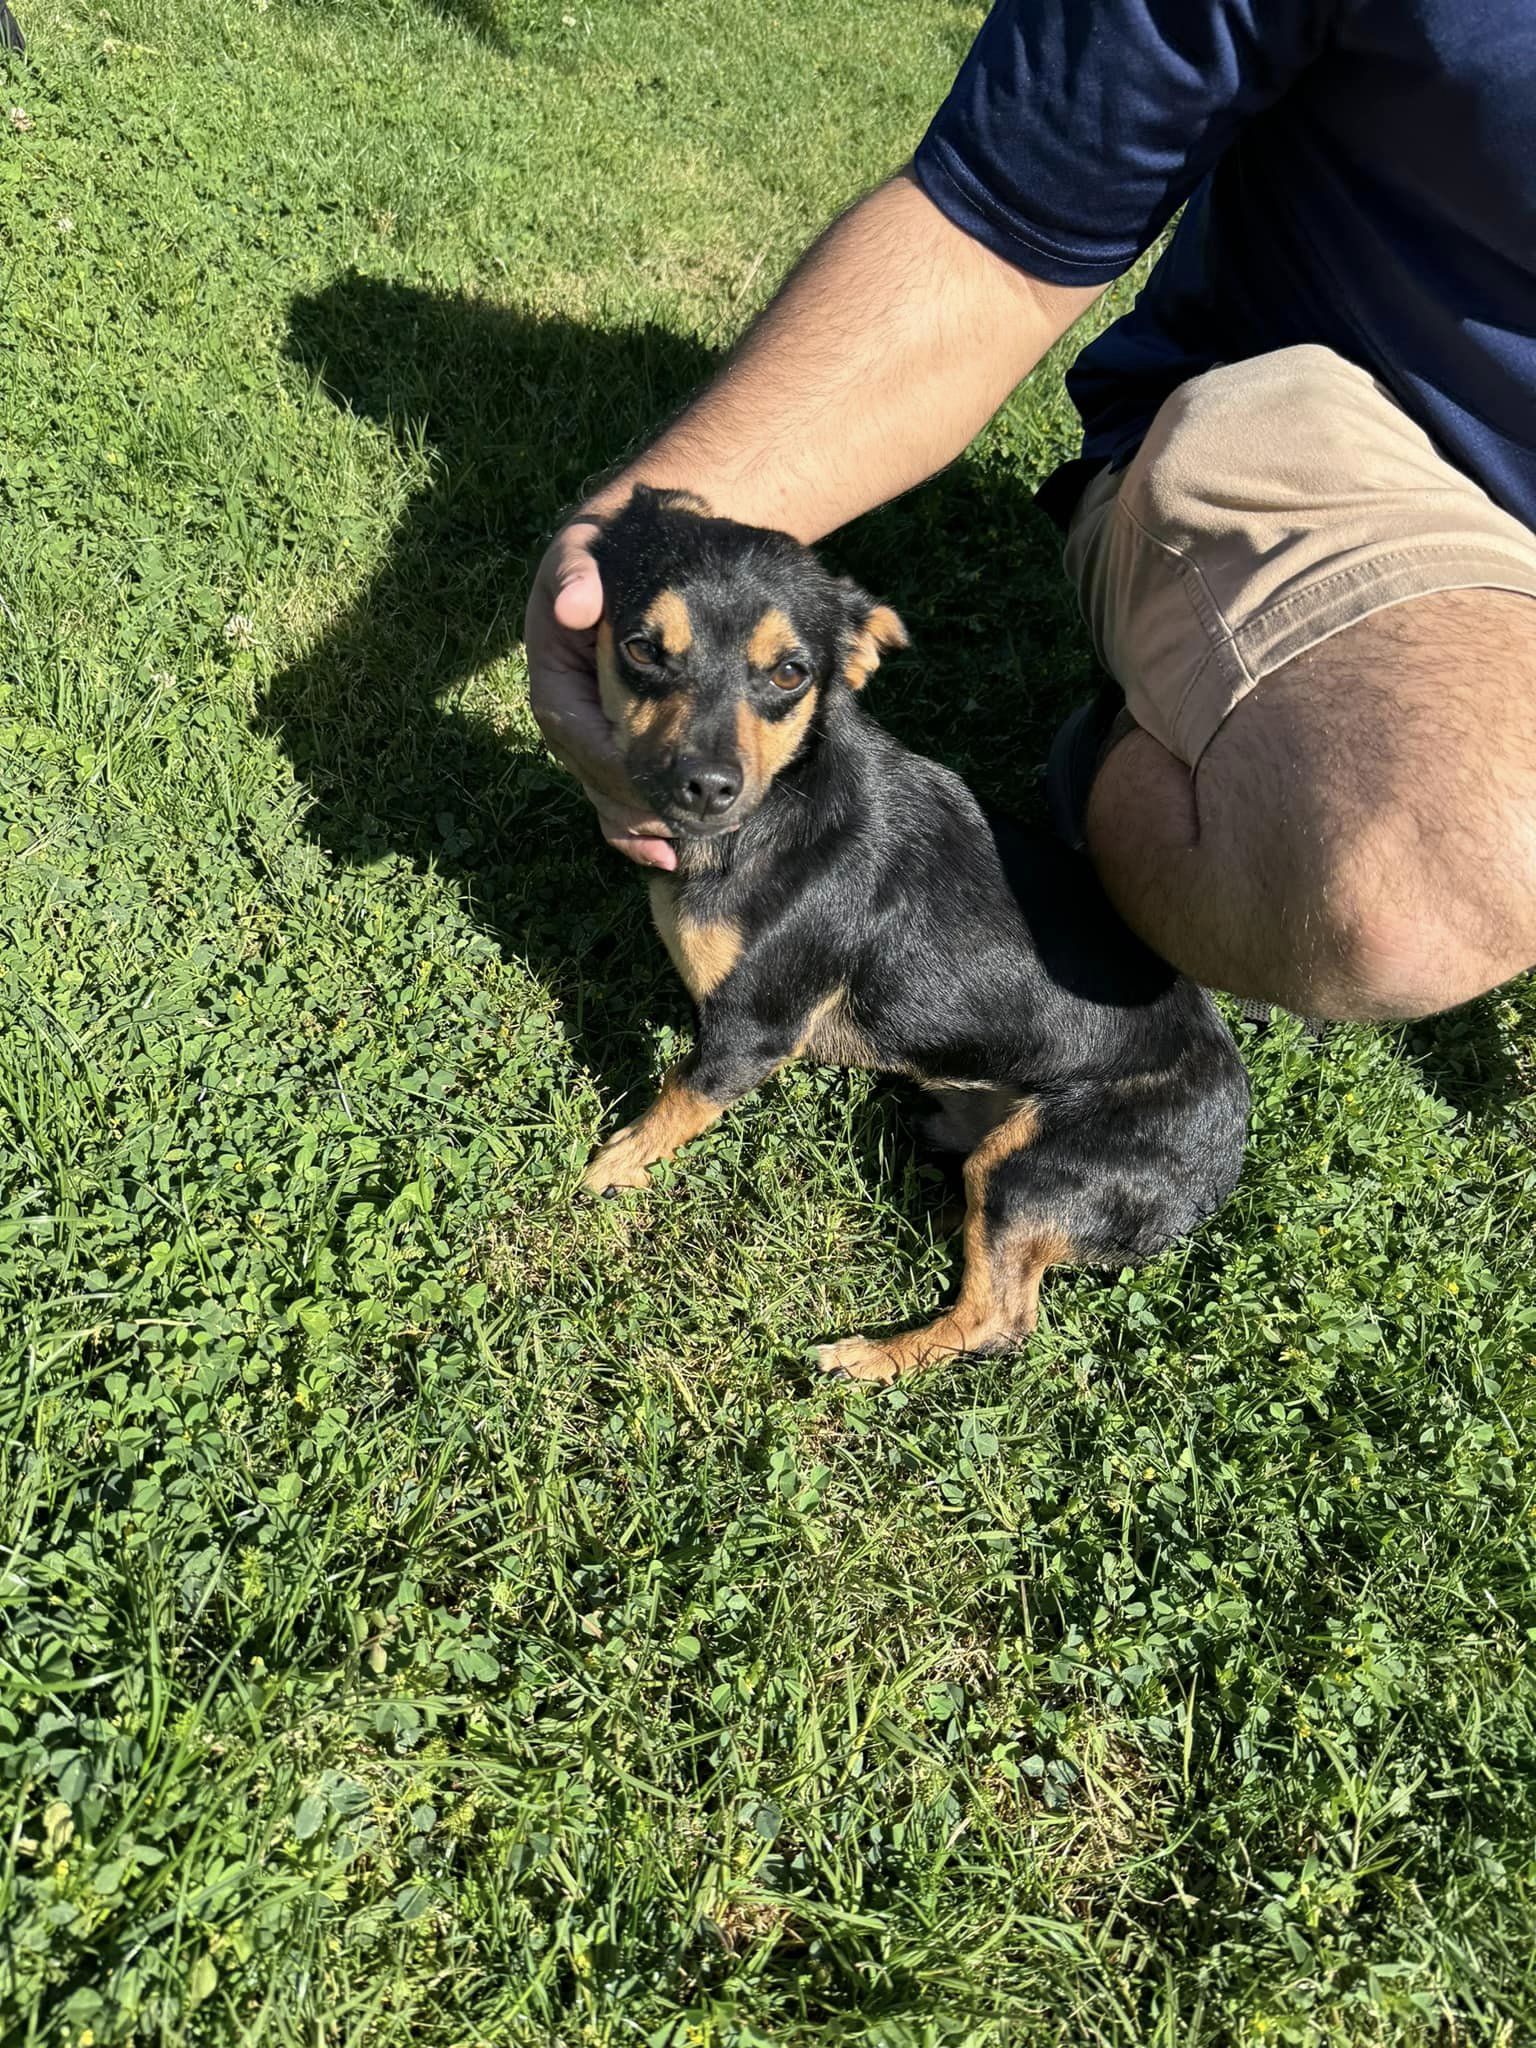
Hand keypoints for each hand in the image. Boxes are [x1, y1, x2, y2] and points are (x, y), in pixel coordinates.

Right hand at [524, 517, 677, 870]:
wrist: (619, 558)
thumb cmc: (600, 556)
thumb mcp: (581, 551)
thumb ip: (575, 573)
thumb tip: (575, 604)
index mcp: (555, 682)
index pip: (579, 737)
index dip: (615, 766)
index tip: (654, 785)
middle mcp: (568, 720)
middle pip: (597, 779)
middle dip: (636, 807)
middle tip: (684, 823)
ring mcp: (589, 739)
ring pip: (608, 798)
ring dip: (642, 826)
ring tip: (684, 843)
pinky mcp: (612, 748)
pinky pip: (617, 799)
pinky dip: (638, 834)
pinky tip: (667, 858)